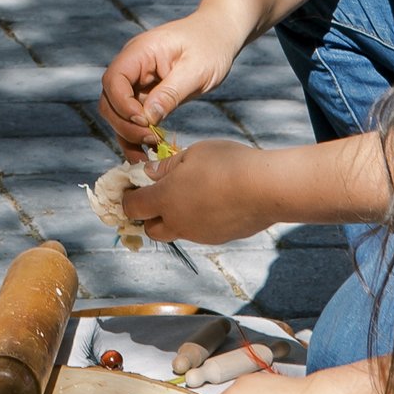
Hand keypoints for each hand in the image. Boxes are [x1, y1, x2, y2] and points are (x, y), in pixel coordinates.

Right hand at [100, 10, 243, 147]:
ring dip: (127, 135)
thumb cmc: (210, 46)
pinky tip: (148, 152)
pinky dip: (136, 135)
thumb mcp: (196, 71)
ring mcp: (136, 80)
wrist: (218, 35)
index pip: (114, 80)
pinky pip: (132, 116)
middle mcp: (132, 65)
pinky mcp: (145, 93)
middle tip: (151, 140)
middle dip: (124, 124)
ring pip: (117, 112)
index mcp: (140, 52)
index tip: (145, 122)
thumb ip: (170, 93)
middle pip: (110, 99)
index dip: (123, 105)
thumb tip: (147, 117)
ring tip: (146, 157)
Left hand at [123, 143, 273, 245]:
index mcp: (165, 199)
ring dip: (174, 218)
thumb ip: (166, 167)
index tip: (133, 186)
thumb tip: (148, 174)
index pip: (132, 207)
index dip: (128, 197)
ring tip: (190, 194)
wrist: (265, 189)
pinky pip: (198, 232)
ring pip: (176, 231)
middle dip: (149, 215)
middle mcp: (178, 222)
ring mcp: (198, 234)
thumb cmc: (226, 164)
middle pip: (151, 229)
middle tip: (159, 194)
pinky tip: (212, 201)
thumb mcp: (192, 154)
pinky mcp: (218, 238)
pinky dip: (197, 220)